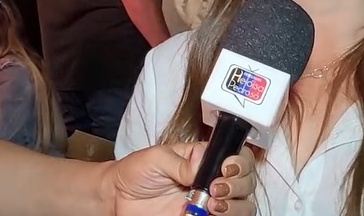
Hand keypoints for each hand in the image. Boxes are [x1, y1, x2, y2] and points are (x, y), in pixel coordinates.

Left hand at [107, 142, 255, 215]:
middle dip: (238, 185)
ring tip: (212, 206)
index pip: (236, 157)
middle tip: (216, 189)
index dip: (239, 163)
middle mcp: (212, 181)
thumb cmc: (136, 171)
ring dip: (235, 206)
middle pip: (245, 182)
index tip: (226, 169)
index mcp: (204, 159)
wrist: (118, 198)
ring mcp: (210, 203)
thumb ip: (180, 162)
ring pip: (243, 206)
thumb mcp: (156, 158)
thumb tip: (201, 167)